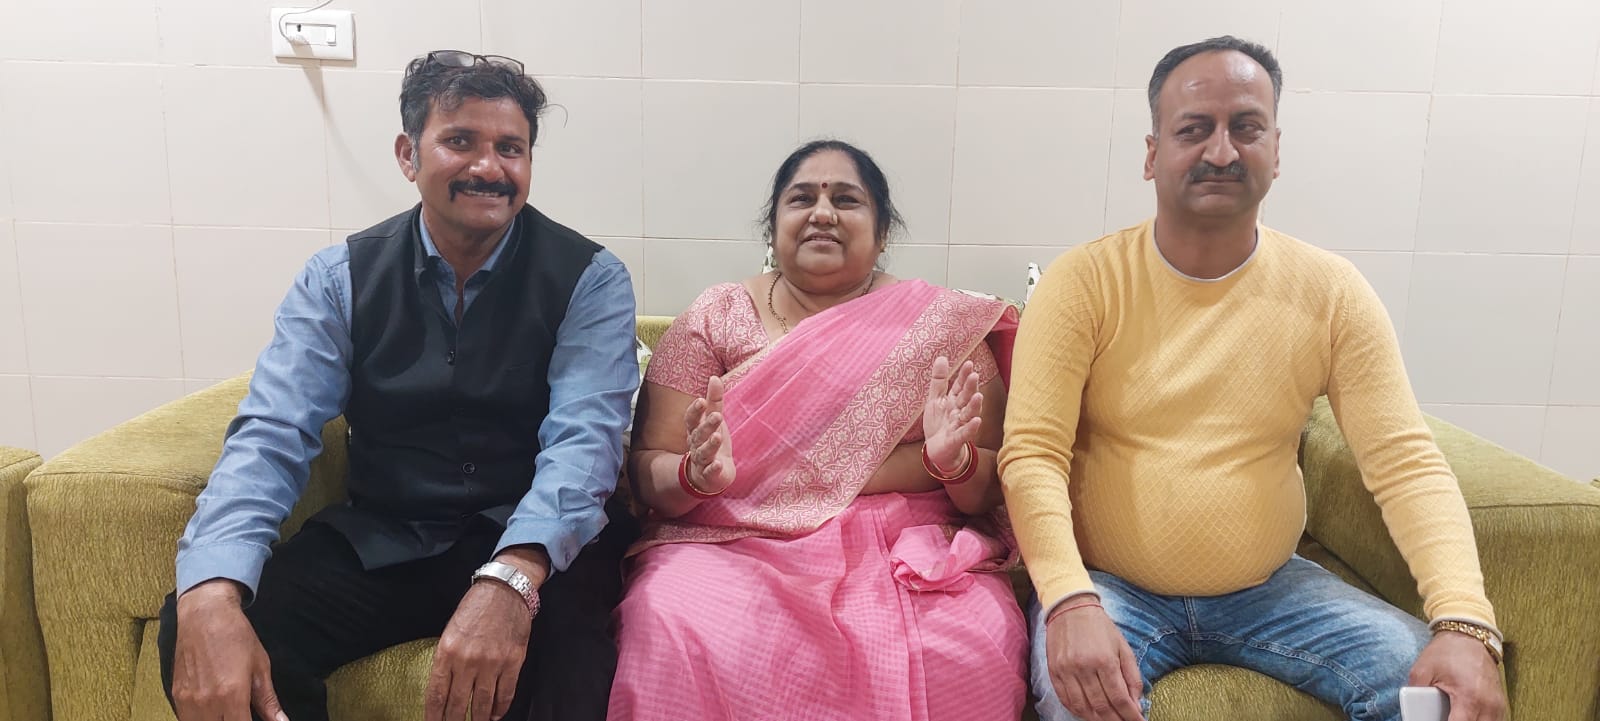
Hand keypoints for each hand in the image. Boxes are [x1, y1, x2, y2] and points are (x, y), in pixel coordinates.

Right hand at [171, 580, 288, 720]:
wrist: (204, 615)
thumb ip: (268, 701)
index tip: (253, 720)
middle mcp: (207, 703)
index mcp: (232, 696)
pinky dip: (199, 719)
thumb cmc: (236, 637)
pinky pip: (185, 719)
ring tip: (228, 712)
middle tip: (240, 714)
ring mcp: (188, 700)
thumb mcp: (260, 667)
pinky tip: (213, 712)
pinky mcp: (176, 695)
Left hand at [425, 578, 533, 720]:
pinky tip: (494, 714)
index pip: (436, 693)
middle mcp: (468, 660)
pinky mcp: (512, 662)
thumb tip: (446, 687)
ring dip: (477, 719)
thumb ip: (448, 659)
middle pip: (457, 703)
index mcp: (447, 651)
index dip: (433, 715)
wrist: (504, 590)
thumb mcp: (451, 630)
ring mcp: (492, 663)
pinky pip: (505, 693)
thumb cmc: (476, 607)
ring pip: (481, 703)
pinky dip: (499, 708)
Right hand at [682, 375, 734, 493]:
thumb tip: (714, 377)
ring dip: (709, 445)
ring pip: (703, 453)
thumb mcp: (713, 420)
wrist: (709, 475)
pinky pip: (710, 472)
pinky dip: (713, 469)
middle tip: (717, 416)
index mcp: (695, 431)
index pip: (691, 419)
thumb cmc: (710, 442)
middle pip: (699, 435)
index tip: (701, 400)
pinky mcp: (710, 475)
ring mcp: (702, 461)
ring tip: (717, 437)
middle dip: (706, 425)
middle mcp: (696, 445)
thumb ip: (714, 401)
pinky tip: (718, 464)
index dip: (695, 411)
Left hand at [923, 356, 981, 472]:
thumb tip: (942, 357)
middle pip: (966, 398)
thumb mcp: (935, 399)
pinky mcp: (957, 440)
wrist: (936, 451)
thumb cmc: (939, 423)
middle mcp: (959, 411)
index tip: (969, 364)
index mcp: (953, 401)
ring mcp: (959, 425)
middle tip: (974, 375)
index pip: (960, 386)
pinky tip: (977, 420)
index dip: (964, 376)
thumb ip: (939, 380)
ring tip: (978, 396)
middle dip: (970, 388)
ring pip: (969, 414)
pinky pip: (965, 433)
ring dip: (974, 406)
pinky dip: (971, 427)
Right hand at [1045, 602, 1144, 720]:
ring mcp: (1066, 671)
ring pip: (1083, 707)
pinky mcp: (1054, 672)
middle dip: (1116, 720)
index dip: (1130, 715)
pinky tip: (1089, 714)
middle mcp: (1084, 667)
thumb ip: (1132, 676)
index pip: (1119, 698)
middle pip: (1102, 706)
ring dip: (1097, 720)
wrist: (1070, 608)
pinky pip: (1066, 700)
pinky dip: (1078, 711)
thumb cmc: (1100, 627)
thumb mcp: (1123, 647)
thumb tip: (1136, 704)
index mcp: (1104, 660)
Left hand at [1408, 631, 1506, 720]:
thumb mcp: (1422, 670)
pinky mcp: (1500, 703)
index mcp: (1469, 697)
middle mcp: (1488, 704)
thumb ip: (1415, 694)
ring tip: (1452, 715)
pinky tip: (1464, 716)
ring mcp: (1497, 704)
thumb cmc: (1447, 651)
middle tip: (1441, 716)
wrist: (1468, 635)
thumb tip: (1412, 712)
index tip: (1433, 720)